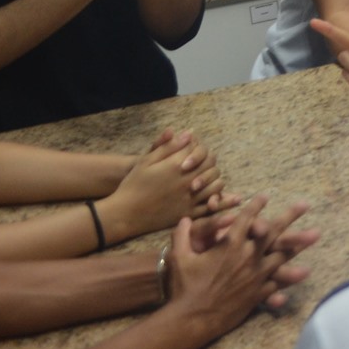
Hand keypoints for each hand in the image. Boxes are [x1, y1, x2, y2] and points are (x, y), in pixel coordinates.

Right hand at [101, 131, 236, 241]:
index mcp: (177, 165)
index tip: (191, 150)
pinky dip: (219, 200)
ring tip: (208, 178)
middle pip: (211, 166)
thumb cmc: (133, 184)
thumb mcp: (146, 161)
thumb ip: (169, 146)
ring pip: (216, 185)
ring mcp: (190, 199)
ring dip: (215, 179)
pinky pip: (210, 206)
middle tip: (201, 164)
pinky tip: (224, 197)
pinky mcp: (188, 214)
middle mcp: (187, 181)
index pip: (200, 150)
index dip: (198, 148)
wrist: (124, 213)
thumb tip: (189, 134)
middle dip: (208, 162)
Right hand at [165, 196, 316, 332]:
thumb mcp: (180, 257)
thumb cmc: (184, 287)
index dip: (255, 205)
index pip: (246, 218)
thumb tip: (184, 220)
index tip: (265, 196)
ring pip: (282, 256)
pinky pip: (278, 284)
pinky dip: (290, 279)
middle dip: (290, 216)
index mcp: (230, 244)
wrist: (192, 318)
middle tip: (305, 205)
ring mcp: (256, 275)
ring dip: (299, 245)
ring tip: (315, 235)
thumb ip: (182, 236)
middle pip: (273, 232)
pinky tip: (304, 273)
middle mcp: (248, 256)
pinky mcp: (258, 293)